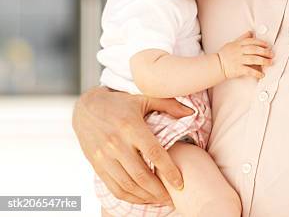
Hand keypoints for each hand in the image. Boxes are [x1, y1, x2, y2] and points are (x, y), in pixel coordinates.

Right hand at [72, 86, 193, 204]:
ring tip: (160, 200)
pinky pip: (114, 188)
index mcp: (131, 126)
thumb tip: (191, 113)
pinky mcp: (96, 165)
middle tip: (172, 198)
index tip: (180, 183)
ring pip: (127, 185)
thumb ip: (168, 105)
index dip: (168, 171)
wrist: (87, 108)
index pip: (154, 153)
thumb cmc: (121, 103)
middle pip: (140, 175)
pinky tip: (142, 198)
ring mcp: (104, 156)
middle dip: (158, 191)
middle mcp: (116, 143)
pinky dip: (129, 197)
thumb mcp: (144, 98)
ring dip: (145, 197)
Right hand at [217, 31, 273, 79]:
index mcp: (238, 44)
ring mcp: (238, 60)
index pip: (251, 42)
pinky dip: (256, 73)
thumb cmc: (225, 54)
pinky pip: (249, 71)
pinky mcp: (238, 69)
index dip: (260, 43)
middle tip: (271, 54)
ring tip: (270, 63)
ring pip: (253, 60)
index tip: (267, 45)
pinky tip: (262, 75)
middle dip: (264, 52)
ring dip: (263, 61)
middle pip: (254, 50)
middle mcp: (239, 51)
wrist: (216, 65)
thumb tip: (250, 32)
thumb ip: (242, 38)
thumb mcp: (232, 43)